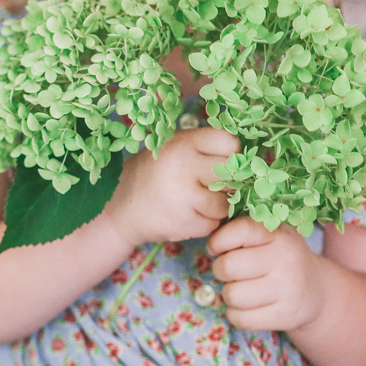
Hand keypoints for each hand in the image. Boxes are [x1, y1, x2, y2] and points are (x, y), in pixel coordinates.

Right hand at [102, 128, 238, 246]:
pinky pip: (214, 223)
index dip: (229, 155)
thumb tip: (248, 156)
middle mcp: (184, 166)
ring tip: (192, 202)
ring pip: (226, 202)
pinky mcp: (185, 223)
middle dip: (227, 182)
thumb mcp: (172, 149)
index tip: (217, 163)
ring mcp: (184, 196)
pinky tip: (184, 216)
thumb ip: (203, 148)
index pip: (231, 144)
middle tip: (209, 186)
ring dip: (216, 206)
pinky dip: (204, 222)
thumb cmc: (152, 176)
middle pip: (233, 173)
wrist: (118, 209)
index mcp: (182, 143)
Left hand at [207, 217, 326, 332]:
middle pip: (227, 266)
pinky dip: (237, 315)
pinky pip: (241, 319)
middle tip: (233, 273)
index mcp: (280, 235)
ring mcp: (288, 289)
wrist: (318, 292)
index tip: (217, 248)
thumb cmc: (280, 260)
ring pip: (232, 295)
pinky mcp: (286, 315)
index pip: (241, 230)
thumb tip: (211, 242)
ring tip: (245, 290)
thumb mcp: (269, 238)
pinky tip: (250, 307)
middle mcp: (286, 260)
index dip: (219, 240)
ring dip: (230, 295)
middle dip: (221, 271)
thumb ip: (241, 232)